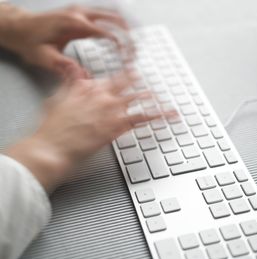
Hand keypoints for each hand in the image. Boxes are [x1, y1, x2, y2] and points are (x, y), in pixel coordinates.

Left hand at [0, 4, 129, 76]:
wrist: (20, 28)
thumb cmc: (31, 42)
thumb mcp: (44, 58)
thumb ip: (64, 66)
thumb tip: (84, 77)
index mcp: (74, 24)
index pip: (107, 32)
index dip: (122, 45)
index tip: (129, 58)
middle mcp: (79, 13)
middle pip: (114, 17)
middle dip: (129, 34)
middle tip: (137, 48)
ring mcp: (79, 10)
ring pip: (111, 12)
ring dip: (125, 25)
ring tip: (136, 39)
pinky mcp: (79, 13)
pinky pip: (103, 14)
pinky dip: (115, 22)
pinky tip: (121, 31)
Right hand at [5, 72, 162, 192]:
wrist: (50, 149)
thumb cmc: (50, 130)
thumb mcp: (56, 100)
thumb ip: (69, 86)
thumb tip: (76, 75)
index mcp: (86, 88)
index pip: (112, 79)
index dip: (125, 77)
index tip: (132, 78)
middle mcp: (101, 95)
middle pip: (128, 82)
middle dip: (142, 83)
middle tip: (151, 87)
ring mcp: (110, 110)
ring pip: (140, 97)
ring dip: (155, 98)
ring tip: (166, 102)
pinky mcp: (117, 127)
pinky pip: (143, 118)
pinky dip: (159, 117)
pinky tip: (169, 117)